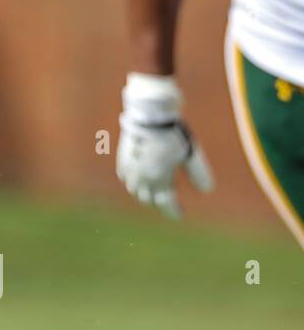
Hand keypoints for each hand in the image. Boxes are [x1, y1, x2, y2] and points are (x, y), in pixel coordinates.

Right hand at [116, 72, 213, 218]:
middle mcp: (141, 177)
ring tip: (154, 190)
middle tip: (168, 200)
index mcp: (159, 178)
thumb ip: (198, 173)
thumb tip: (206, 191)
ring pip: (134, 190)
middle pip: (148, 198)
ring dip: (144, 192)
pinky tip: (139, 177)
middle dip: (158, 201)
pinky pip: (125, 178)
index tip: (179, 215)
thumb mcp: (190, 154)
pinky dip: (133, 181)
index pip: (165, 203)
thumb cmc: (173, 134)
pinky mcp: (122, 159)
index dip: (172, 211)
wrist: (149, 115)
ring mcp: (129, 169)